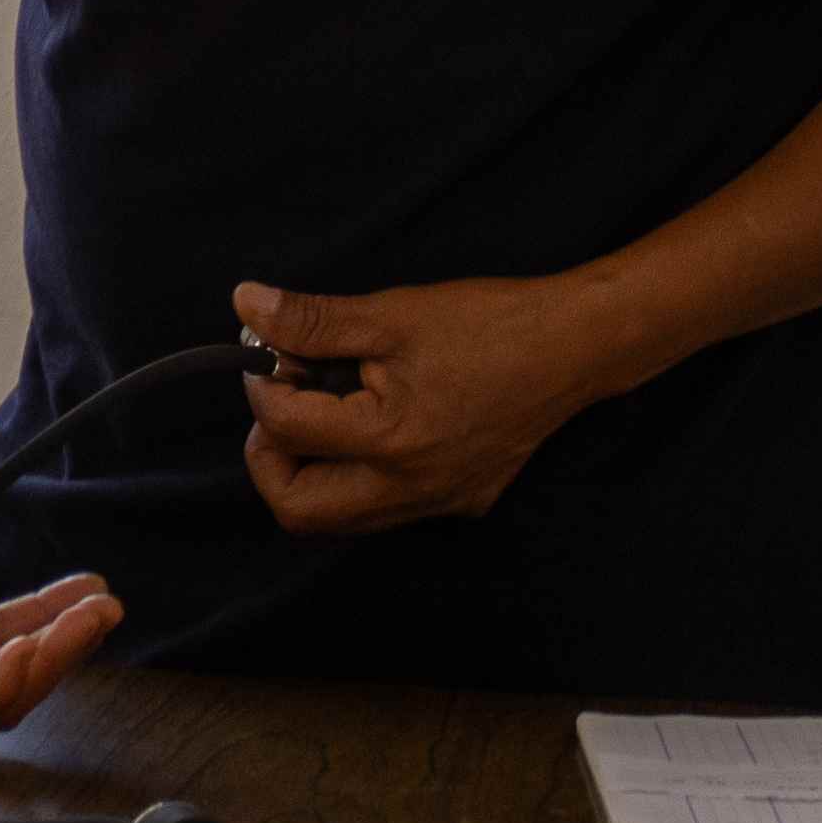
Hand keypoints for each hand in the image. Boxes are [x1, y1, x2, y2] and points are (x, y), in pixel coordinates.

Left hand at [231, 270, 652, 536]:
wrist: (575, 346)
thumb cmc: (490, 324)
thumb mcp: (391, 314)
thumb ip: (312, 320)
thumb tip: (246, 305)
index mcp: (390, 441)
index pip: (285, 431)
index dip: (261, 385)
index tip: (268, 353)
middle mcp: (411, 490)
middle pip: (299, 510)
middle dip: (269, 457)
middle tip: (279, 402)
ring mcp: (438, 503)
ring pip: (340, 517)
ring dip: (310, 471)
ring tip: (321, 408)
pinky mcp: (459, 501)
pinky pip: (383, 508)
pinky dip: (355, 475)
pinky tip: (369, 424)